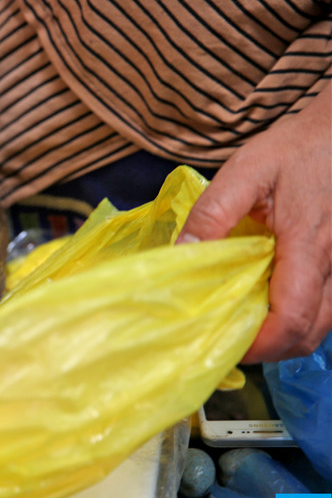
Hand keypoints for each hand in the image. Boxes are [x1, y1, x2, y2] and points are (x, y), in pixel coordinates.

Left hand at [178, 84, 330, 362]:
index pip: (291, 317)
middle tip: (228, 338)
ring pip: (324, 325)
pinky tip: (269, 304)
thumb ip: (213, 213)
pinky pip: (329, 308)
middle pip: (310, 333)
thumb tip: (181, 252)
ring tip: (244, 324)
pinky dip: (301, 319)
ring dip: (286, 336)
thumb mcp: (245, 170)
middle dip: (269, 349)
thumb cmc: (295, 148)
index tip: (223, 341)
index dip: (259, 344)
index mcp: (309, 245)